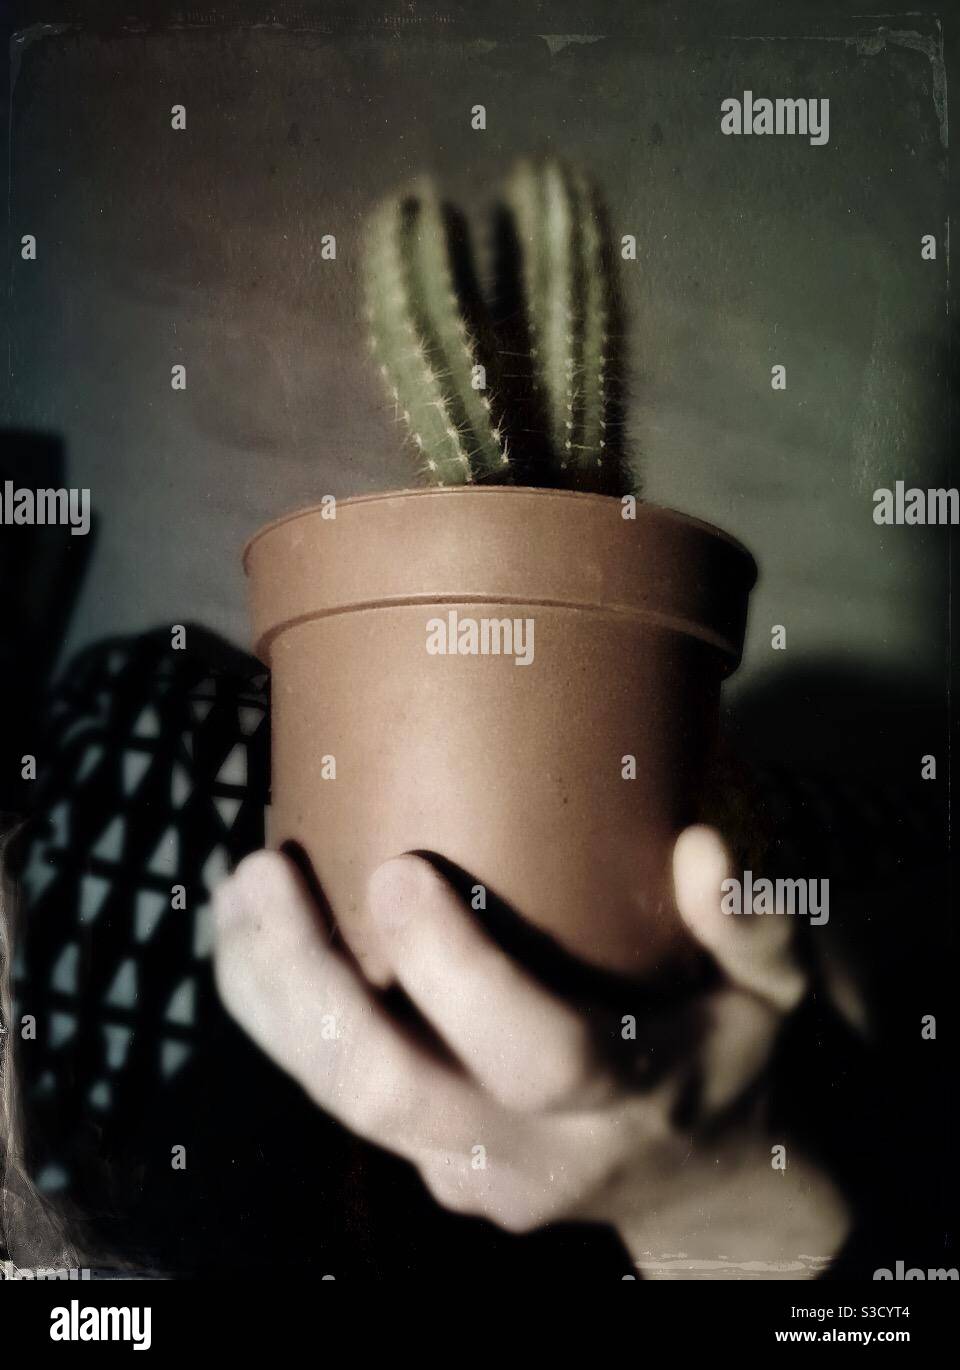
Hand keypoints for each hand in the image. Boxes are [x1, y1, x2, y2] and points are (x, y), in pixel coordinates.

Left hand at [212, 827, 849, 1278]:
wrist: (702, 1185)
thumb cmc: (731, 1056)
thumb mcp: (775, 991)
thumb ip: (753, 924)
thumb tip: (700, 844)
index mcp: (624, 1101)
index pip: (531, 1053)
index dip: (455, 971)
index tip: (396, 869)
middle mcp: (535, 1156)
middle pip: (390, 1092)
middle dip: (309, 984)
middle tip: (264, 872)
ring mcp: (470, 1176)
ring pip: (341, 1104)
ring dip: (272, 1000)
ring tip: (237, 897)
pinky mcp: (433, 1171)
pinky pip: (341, 1102)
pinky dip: (286, 1025)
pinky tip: (257, 948)